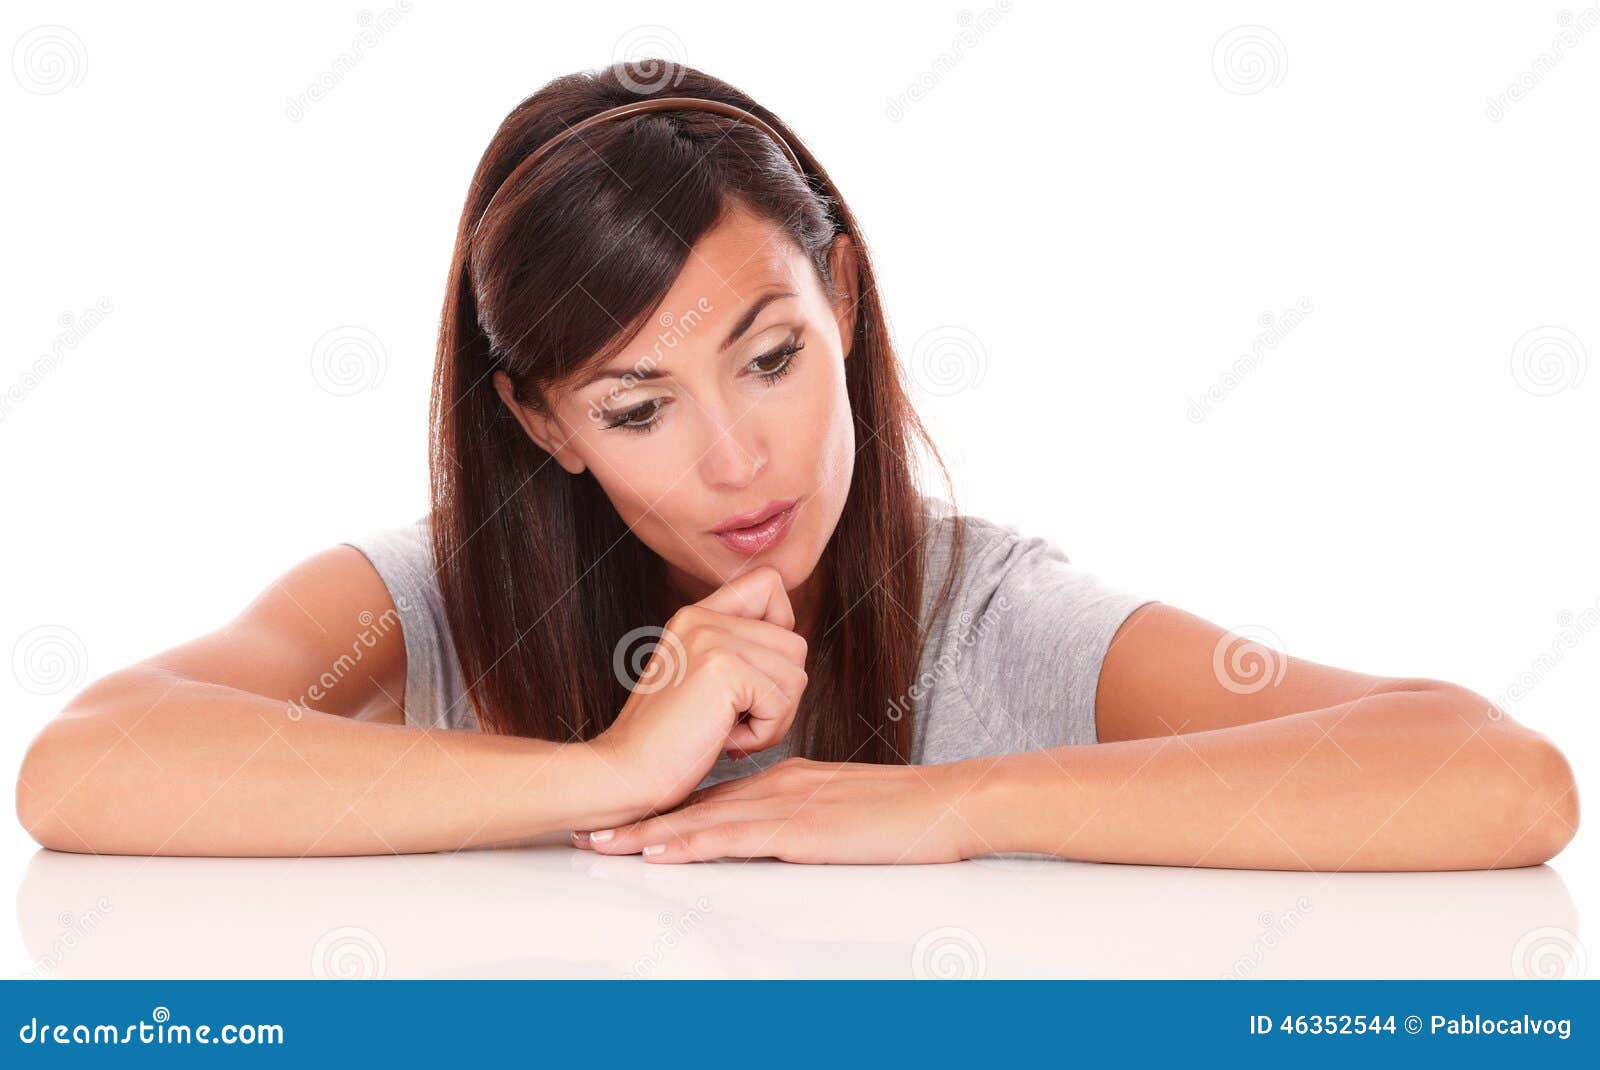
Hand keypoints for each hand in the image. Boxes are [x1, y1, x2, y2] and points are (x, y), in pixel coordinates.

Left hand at [572, 756, 979, 863]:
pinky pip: (735, 837)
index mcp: (788, 777)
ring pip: (703, 818)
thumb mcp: (844, 805)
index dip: (667, 803)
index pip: (714, 792)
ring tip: (602, 842)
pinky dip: (691, 843)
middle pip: (696, 802)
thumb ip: (805, 812)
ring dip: (648, 832)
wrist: (949, 803)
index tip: (623, 812)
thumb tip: (774, 831)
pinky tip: (660, 851)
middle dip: (640, 815)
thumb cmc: (907, 812)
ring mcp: (789, 805)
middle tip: (591, 826)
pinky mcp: (803, 830)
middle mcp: (778, 783)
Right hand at [586, 566, 808, 816]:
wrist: (625, 774)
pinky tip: (724, 742)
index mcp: (696, 615)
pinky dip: (763, 735)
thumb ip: (737, 651)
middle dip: (779, 695)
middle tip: (736, 720)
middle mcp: (703, 617)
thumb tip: (794, 649)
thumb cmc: (669, 742)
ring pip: (795, 675)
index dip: (782, 629)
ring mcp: (711, 639)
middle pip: (794, 644)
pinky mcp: (723, 669)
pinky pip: (781, 703)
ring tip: (729, 730)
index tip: (754, 674)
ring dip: (773, 718)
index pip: (769, 584)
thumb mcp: (700, 680)